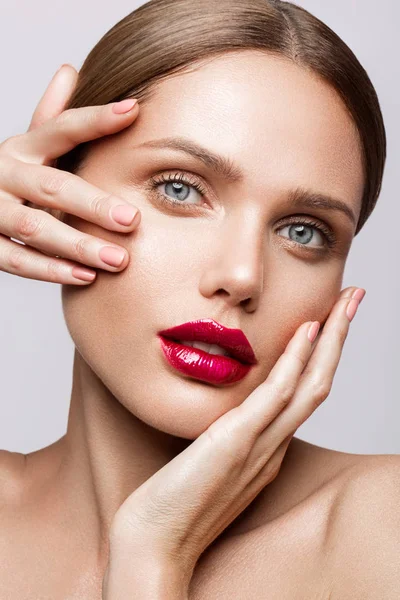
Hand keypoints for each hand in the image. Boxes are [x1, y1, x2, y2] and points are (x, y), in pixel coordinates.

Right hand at [0, 64, 140, 284]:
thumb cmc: (15, 175)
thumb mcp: (30, 146)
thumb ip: (52, 119)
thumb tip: (70, 69)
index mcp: (23, 147)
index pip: (61, 128)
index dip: (96, 119)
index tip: (134, 111)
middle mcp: (5, 173)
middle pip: (52, 187)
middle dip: (94, 205)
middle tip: (132, 221)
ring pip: (35, 227)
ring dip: (78, 245)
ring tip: (117, 260)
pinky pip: (16, 260)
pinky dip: (51, 270)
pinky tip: (86, 277)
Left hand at [103, 286, 364, 598]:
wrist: (154, 545)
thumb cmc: (173, 503)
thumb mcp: (208, 460)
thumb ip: (227, 436)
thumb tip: (228, 413)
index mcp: (269, 448)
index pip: (305, 392)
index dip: (322, 354)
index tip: (327, 319)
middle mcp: (274, 445)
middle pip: (320, 382)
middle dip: (340, 337)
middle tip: (354, 298)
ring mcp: (261, 445)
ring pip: (311, 384)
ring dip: (331, 339)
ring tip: (345, 302)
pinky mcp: (237, 443)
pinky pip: (276, 396)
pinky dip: (295, 361)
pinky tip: (306, 331)